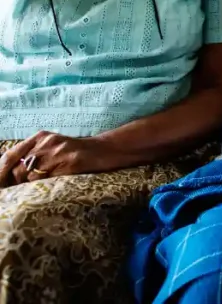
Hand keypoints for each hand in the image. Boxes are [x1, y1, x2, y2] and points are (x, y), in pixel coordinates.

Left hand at [0, 131, 117, 185]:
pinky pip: (49, 181)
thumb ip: (33, 155)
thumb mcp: (52, 147)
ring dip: (34, 186)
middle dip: (19, 183)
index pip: (10, 156)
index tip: (2, 184)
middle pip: (19, 169)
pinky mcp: (71, 163)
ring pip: (32, 177)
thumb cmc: (76, 152)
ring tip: (43, 187)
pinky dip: (47, 187)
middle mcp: (48, 142)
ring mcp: (60, 152)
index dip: (2, 172)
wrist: (105, 150)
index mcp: (40, 137)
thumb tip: (9, 173)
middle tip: (24, 190)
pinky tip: (54, 186)